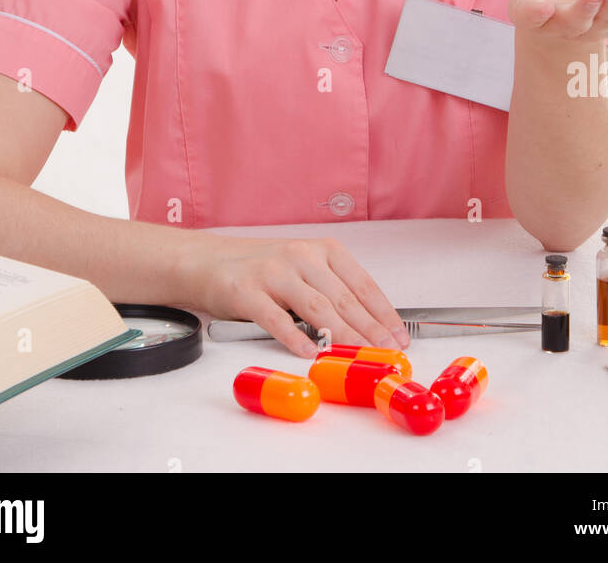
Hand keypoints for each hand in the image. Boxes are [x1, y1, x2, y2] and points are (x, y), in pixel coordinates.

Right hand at [184, 232, 409, 357]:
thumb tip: (370, 327)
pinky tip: (309, 352)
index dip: (383, 313)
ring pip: (316, 308)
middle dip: (369, 330)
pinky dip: (294, 337)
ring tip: (358, 356)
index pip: (362, 284)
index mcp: (322, 250)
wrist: (209, 260)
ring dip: (342, 336)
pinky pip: (275, 317)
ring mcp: (274, 272)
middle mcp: (301, 256)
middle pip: (343, 299)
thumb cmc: (262, 269)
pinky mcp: (247, 290)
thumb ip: (332, 291)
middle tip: (386, 353)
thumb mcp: (303, 270)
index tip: (398, 336)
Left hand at [507, 0, 607, 47]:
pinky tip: (540, 6)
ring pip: (571, 22)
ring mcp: (557, 23)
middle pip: (603, 21)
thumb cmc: (605, 8)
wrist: (552, 24)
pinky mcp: (529, 15)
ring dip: (582, 11)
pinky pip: (529, 16)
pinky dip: (533, 12)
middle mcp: (588, 26)